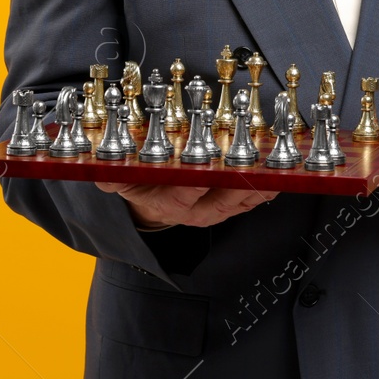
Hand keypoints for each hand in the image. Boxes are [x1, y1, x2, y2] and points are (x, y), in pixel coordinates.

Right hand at [94, 181, 278, 228]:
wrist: (152, 200)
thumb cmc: (140, 182)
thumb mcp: (119, 179)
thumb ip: (111, 176)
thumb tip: (101, 171)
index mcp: (167, 203)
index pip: (183, 196)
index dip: (195, 185)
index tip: (207, 171)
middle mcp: (194, 211)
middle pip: (220, 201)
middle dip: (237, 184)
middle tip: (252, 168)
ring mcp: (214, 210)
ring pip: (239, 202)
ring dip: (257, 187)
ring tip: (273, 171)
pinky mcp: (230, 206)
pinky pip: (250, 202)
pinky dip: (264, 189)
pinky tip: (278, 176)